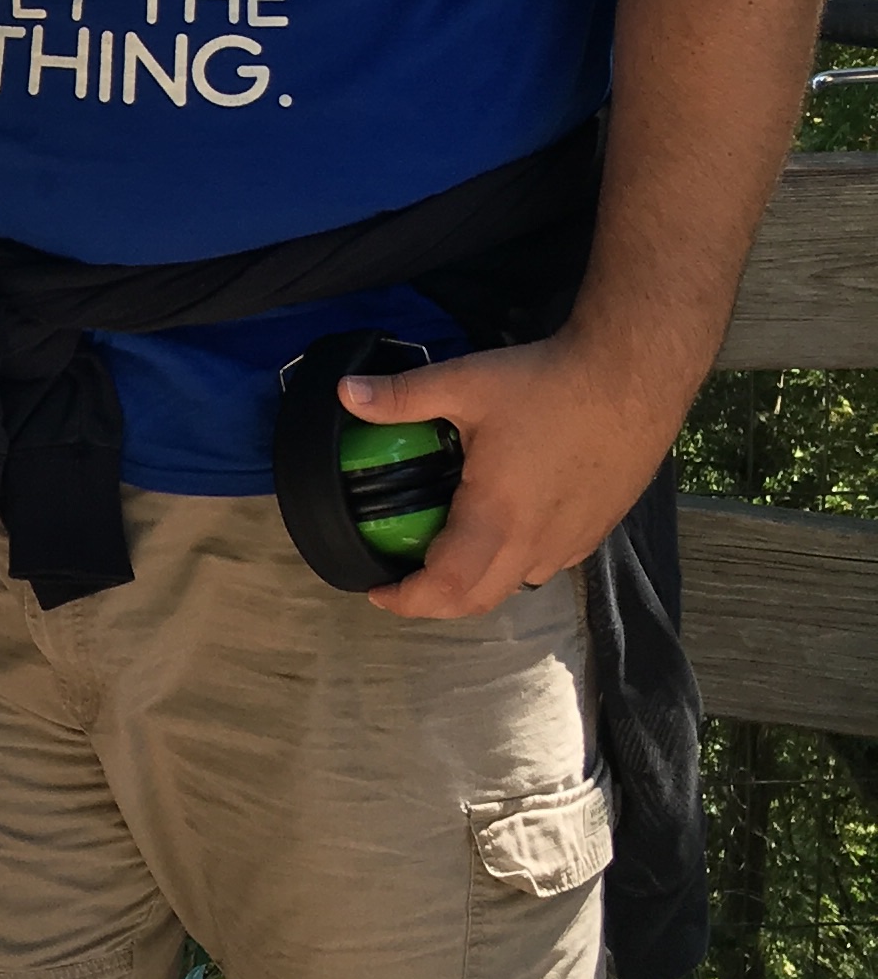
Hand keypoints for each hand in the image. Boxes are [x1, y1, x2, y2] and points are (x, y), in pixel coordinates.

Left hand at [353, 329, 678, 620]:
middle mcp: (535, 543)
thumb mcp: (465, 383)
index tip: (377, 591)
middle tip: (402, 583)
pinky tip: (497, 531)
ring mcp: (570, 541)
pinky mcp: (594, 530)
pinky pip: (543, 566)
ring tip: (444, 556)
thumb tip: (345, 393)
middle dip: (434, 602)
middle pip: (477, 599)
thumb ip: (401, 395)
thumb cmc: (548, 383)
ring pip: (513, 585)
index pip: (447, 587)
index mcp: (497, 518)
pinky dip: (510, 565)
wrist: (633, 376)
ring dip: (474, 584)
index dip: (408, 600)